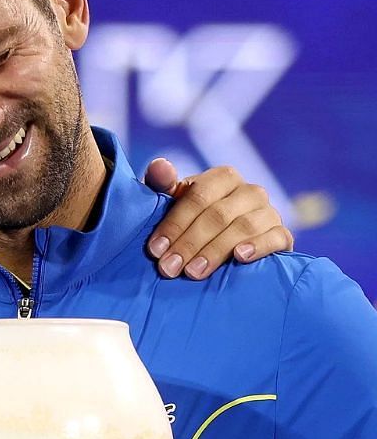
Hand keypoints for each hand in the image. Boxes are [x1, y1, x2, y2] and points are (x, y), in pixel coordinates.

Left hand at [142, 159, 293, 279]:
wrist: (222, 241)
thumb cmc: (190, 218)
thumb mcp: (172, 200)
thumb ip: (162, 183)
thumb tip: (160, 166)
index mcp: (222, 177)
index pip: (197, 197)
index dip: (175, 223)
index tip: (155, 249)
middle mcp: (249, 191)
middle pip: (217, 215)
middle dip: (189, 243)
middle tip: (169, 267)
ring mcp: (269, 212)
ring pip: (243, 228)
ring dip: (215, 251)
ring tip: (193, 272)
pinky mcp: (283, 235)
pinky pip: (276, 238)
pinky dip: (258, 246)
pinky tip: (240, 257)